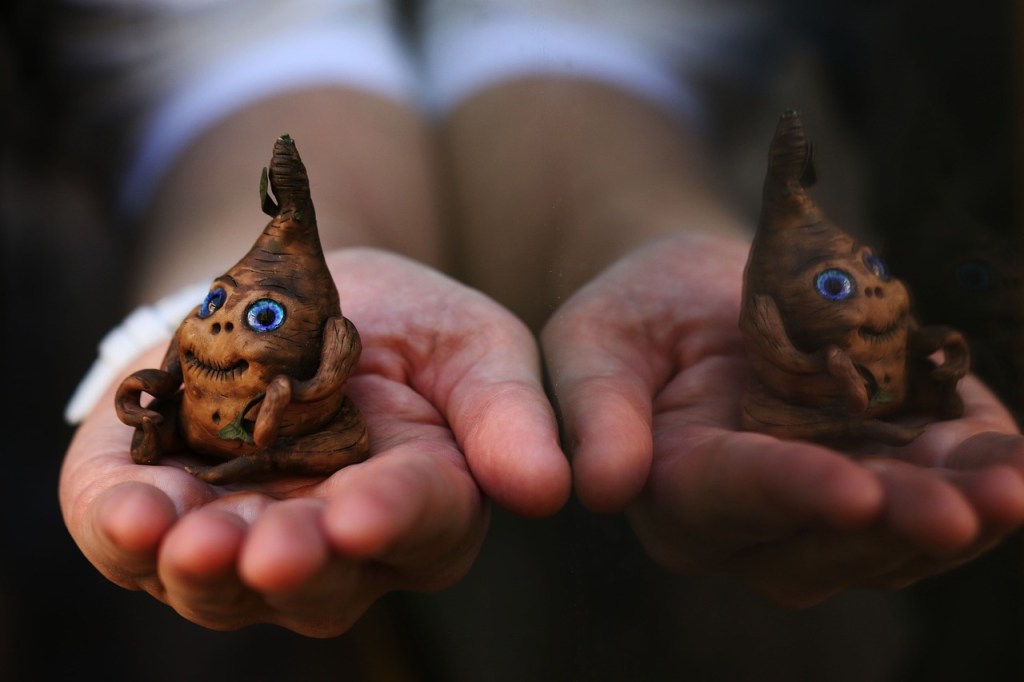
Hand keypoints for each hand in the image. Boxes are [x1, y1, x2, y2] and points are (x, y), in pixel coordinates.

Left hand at [60, 248, 569, 635]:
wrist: (289, 291)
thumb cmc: (396, 321)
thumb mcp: (464, 340)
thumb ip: (504, 408)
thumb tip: (549, 489)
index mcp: (422, 502)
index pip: (416, 522)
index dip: (390, 520)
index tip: (364, 513)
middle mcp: (333, 543)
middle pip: (317, 580)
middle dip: (292, 564)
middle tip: (273, 551)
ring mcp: (242, 532)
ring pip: (222, 585)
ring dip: (204, 569)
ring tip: (186, 538)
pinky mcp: (161, 506)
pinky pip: (131, 545)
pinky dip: (125, 533)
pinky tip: (131, 509)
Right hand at [542, 232, 1023, 606]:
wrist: (697, 293)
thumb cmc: (636, 312)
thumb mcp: (594, 340)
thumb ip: (596, 409)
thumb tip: (602, 488)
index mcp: (675, 491)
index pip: (732, 499)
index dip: (790, 495)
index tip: (850, 492)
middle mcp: (753, 522)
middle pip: (826, 539)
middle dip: (896, 524)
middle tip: (964, 508)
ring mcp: (824, 502)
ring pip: (893, 533)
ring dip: (958, 513)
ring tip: (1012, 486)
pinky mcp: (878, 467)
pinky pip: (935, 489)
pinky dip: (979, 477)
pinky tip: (1015, 463)